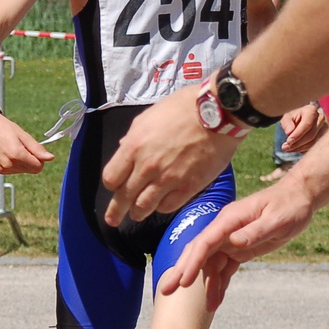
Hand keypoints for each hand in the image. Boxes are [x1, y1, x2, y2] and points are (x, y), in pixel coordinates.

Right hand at [0, 110, 53, 174]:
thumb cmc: (4, 127)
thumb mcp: (24, 135)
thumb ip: (37, 149)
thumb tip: (51, 158)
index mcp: (17, 155)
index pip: (38, 167)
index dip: (40, 158)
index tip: (33, 149)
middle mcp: (9, 165)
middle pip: (32, 170)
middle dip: (32, 160)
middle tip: (22, 146)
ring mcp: (3, 169)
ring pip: (24, 171)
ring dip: (24, 162)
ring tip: (14, 148)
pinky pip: (15, 170)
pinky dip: (16, 163)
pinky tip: (9, 152)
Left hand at [101, 83, 239, 223]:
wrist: (217, 113)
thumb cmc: (182, 109)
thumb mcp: (149, 117)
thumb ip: (133, 137)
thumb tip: (124, 148)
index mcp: (134, 147)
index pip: (111, 178)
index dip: (112, 185)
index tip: (114, 187)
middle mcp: (147, 167)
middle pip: (124, 198)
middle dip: (116, 211)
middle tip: (113, 220)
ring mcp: (168, 179)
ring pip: (144, 207)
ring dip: (138, 212)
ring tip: (137, 215)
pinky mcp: (188, 187)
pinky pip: (167, 206)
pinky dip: (161, 207)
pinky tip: (161, 205)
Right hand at [158, 173, 317, 308]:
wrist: (298, 199)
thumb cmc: (289, 206)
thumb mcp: (277, 219)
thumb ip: (256, 231)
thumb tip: (235, 242)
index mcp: (230, 219)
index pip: (205, 242)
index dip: (192, 262)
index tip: (183, 281)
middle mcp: (225, 229)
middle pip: (199, 252)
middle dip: (182, 272)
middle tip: (166, 291)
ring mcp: (230, 239)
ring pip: (211, 264)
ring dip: (205, 285)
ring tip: (204, 309)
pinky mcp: (238, 249)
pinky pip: (225, 268)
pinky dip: (220, 284)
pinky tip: (217, 301)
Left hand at [278, 102, 324, 153]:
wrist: (299, 119)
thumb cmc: (292, 117)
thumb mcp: (286, 118)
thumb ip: (287, 123)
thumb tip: (289, 132)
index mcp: (311, 110)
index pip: (307, 124)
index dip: (298, 134)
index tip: (288, 141)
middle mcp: (320, 119)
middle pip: (311, 135)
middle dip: (297, 143)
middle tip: (285, 147)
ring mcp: (324, 129)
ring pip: (313, 143)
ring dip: (299, 148)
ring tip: (287, 148)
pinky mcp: (324, 138)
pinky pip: (314, 147)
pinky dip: (303, 150)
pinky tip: (294, 149)